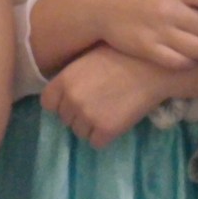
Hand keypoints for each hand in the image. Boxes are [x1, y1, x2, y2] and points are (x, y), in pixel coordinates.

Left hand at [41, 42, 174, 147]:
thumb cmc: (121, 56)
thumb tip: (64, 93)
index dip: (60, 103)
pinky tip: (117, 120)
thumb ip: (72, 77)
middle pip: (66, 119)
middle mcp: (71, 100)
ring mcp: (88, 116)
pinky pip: (96, 142)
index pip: (48, 103)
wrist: (149, 67)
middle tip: (99, 103)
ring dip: (92, 126)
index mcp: (64, 81)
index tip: (74, 101)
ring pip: (80, 132)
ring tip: (110, 110)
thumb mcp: (88, 59)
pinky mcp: (106, 130)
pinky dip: (105, 136)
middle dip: (78, 115)